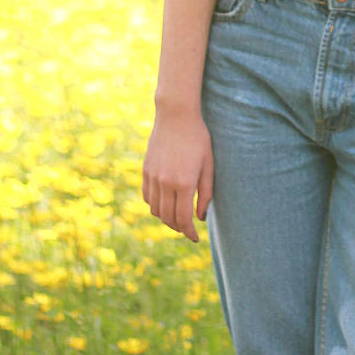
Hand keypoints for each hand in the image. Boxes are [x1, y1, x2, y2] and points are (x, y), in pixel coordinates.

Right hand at [142, 111, 213, 242]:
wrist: (176, 116)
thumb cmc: (198, 139)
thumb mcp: (208, 165)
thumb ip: (206, 193)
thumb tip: (200, 217)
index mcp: (184, 183)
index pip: (184, 219)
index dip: (189, 232)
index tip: (195, 238)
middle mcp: (165, 183)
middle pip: (168, 218)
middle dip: (179, 228)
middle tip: (188, 229)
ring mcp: (153, 177)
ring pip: (156, 210)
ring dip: (166, 218)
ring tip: (177, 218)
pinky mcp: (146, 171)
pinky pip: (147, 197)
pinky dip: (155, 206)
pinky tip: (165, 204)